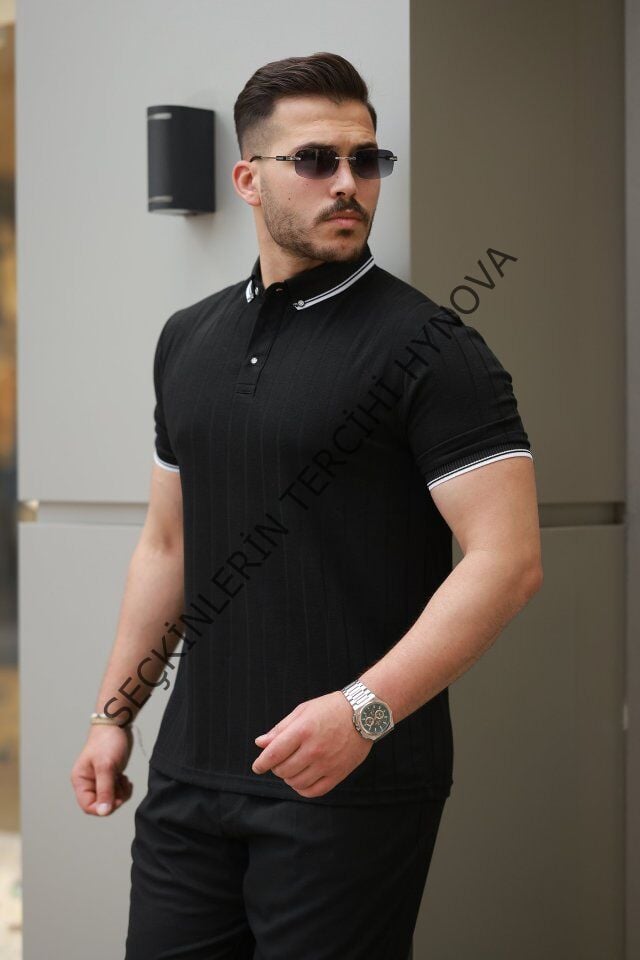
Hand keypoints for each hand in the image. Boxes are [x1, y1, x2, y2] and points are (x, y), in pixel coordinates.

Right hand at [70, 724, 133, 815]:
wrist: (117, 723)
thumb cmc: (108, 741)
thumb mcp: (106, 766)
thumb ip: (105, 790)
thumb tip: (104, 812)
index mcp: (80, 781)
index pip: (88, 806)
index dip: (102, 808)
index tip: (116, 800)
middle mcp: (88, 782)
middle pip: (101, 804)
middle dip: (114, 799)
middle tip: (122, 785)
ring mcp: (99, 779)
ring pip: (110, 798)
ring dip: (120, 793)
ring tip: (124, 779)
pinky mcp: (109, 776)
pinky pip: (116, 791)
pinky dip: (123, 788)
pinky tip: (125, 777)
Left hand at [251, 691, 372, 797]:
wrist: (363, 713)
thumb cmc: (330, 708)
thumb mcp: (303, 711)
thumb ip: (280, 729)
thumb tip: (260, 743)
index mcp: (303, 730)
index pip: (274, 754)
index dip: (261, 763)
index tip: (257, 767)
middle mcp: (314, 749)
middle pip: (283, 770)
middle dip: (276, 768)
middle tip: (280, 761)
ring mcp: (327, 763)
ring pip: (296, 782)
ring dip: (289, 777)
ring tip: (293, 767)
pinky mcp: (338, 773)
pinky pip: (314, 791)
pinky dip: (303, 789)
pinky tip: (303, 779)